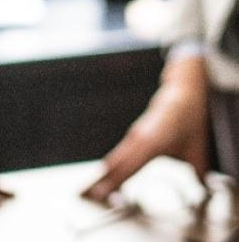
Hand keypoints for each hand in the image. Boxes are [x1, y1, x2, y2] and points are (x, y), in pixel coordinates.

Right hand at [83, 56, 208, 201]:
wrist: (181, 95)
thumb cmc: (187, 120)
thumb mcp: (197, 148)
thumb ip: (198, 172)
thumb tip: (204, 189)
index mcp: (152, 141)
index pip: (129, 166)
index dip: (114, 181)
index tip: (100, 193)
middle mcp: (138, 138)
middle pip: (115, 163)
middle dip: (100, 180)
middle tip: (87, 194)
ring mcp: (134, 136)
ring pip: (115, 158)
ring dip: (103, 174)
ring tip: (90, 188)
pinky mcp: (133, 136)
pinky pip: (119, 153)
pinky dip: (110, 166)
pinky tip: (104, 175)